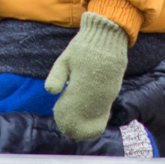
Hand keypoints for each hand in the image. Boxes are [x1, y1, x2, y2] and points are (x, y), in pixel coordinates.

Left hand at [45, 13, 128, 139]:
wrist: (108, 37)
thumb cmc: (83, 47)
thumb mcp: (66, 58)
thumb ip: (57, 75)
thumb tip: (50, 92)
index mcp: (82, 84)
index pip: (73, 111)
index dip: (66, 120)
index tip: (60, 119)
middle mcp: (97, 92)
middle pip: (85, 118)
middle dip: (75, 125)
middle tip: (66, 126)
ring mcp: (108, 93)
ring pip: (97, 116)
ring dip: (86, 121)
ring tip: (76, 121)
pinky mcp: (114, 91)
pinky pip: (105, 110)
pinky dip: (97, 115)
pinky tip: (89, 115)